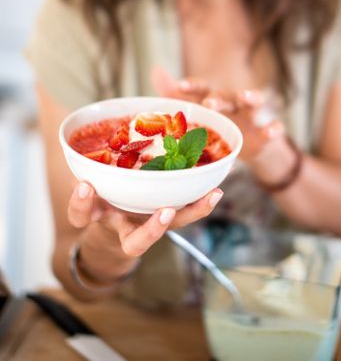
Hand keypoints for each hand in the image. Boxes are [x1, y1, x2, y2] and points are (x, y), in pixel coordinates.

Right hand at [68, 181, 222, 257]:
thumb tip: (78, 144)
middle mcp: (126, 228)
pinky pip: (187, 210)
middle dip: (152, 230)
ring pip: (173, 228)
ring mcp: (150, 224)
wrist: (113, 224)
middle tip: (165, 212)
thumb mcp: (90, 188)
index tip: (84, 185)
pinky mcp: (169, 215)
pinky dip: (202, 201)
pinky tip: (216, 188)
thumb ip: (86, 173)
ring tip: (212, 195)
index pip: (82, 216)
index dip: (81, 203)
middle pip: (137, 242)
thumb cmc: (100, 198)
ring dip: (193, 212)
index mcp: (98, 217)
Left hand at [152, 66, 284, 161]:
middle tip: (209, 102)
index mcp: (213, 99)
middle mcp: (233, 104)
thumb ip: (173, 93)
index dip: (192, 86)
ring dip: (251, 97)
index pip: (203, 88)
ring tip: (245, 96)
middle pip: (227, 95)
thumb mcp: (193, 112)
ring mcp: (250, 117)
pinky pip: (274, 127)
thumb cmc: (215, 124)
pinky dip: (274, 128)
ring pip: (254, 102)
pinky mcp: (264, 134)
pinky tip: (272, 131)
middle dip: (219, 98)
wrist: (245, 147)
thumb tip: (155, 69)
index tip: (179, 86)